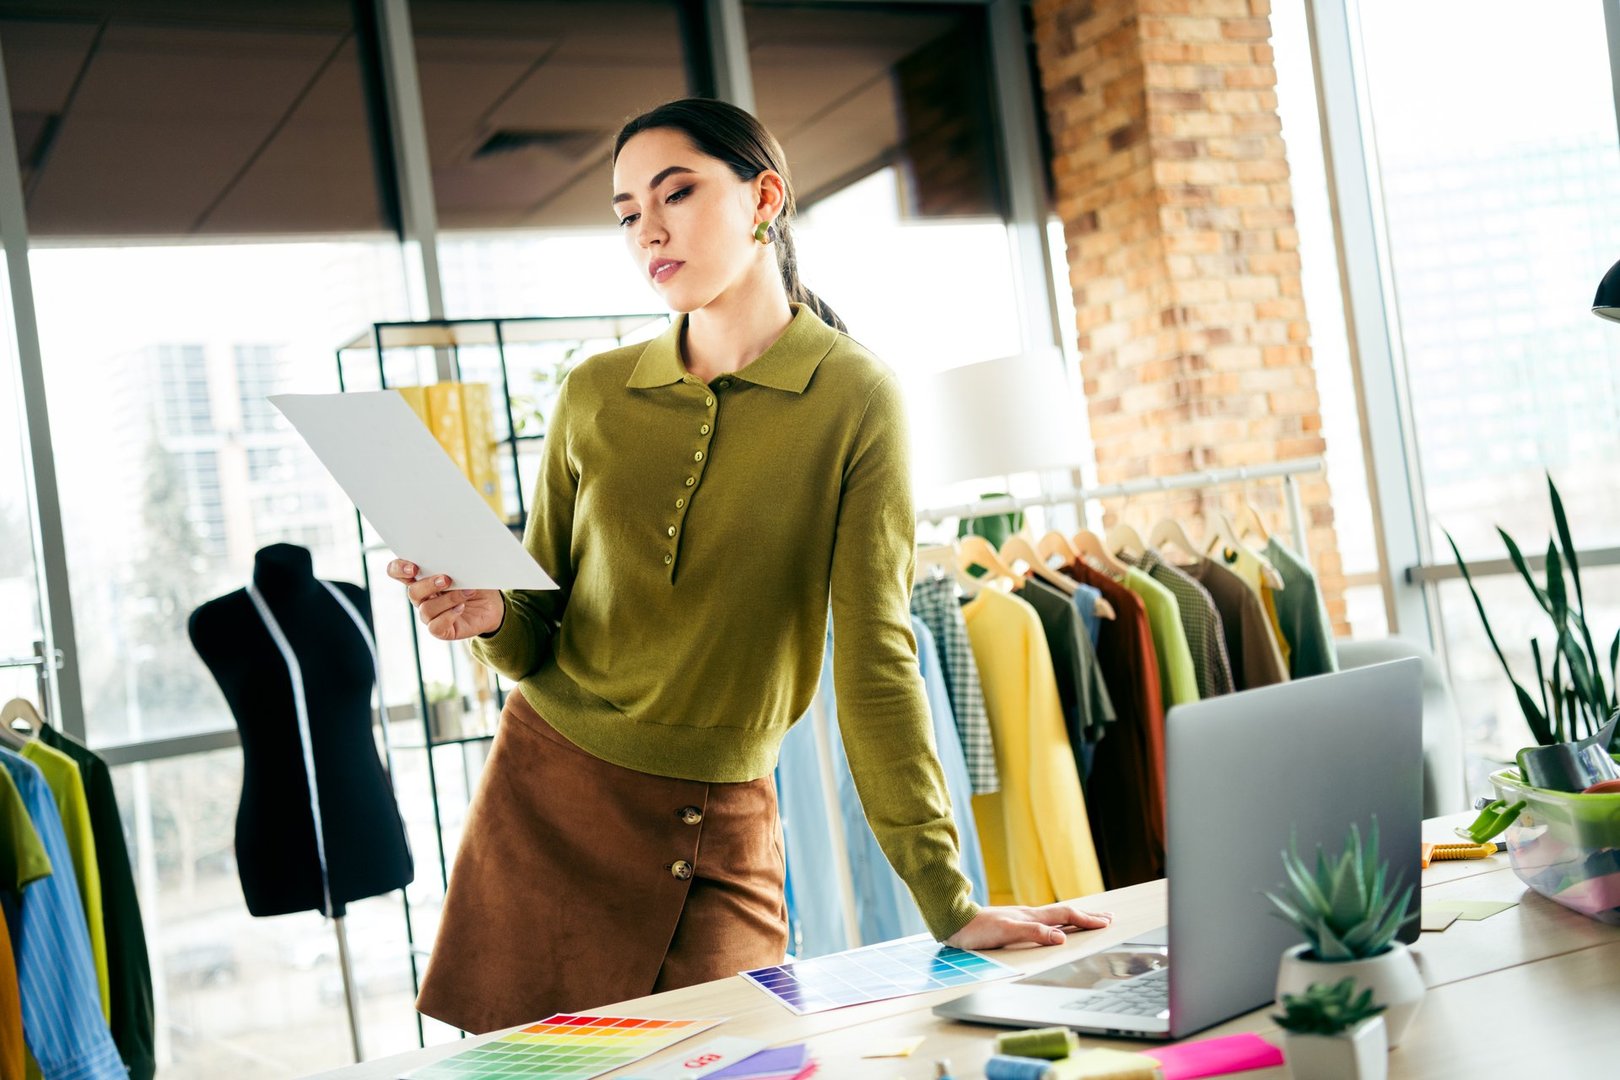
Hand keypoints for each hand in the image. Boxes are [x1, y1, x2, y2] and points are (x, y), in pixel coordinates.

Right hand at [386, 559, 504, 640]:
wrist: (492, 605)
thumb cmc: (475, 583)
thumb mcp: (466, 569)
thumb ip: (454, 564)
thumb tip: (453, 558)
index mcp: (421, 578)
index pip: (396, 571)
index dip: (399, 569)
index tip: (413, 567)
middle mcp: (422, 598)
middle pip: (412, 592)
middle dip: (429, 584)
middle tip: (447, 579)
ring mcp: (430, 615)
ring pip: (426, 609)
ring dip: (448, 599)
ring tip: (468, 592)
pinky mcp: (440, 630)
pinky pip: (435, 626)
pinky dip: (449, 615)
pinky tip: (461, 607)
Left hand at [945, 902, 1112, 949]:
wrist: (955, 922)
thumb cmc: (979, 929)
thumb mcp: (1008, 932)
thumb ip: (1034, 933)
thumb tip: (1062, 938)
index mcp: (1032, 916)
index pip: (1066, 916)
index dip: (1086, 920)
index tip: (1106, 922)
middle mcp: (1029, 915)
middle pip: (1064, 913)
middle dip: (1087, 916)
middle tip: (1107, 918)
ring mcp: (1022, 918)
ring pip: (1055, 916)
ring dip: (1074, 918)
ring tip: (1088, 920)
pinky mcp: (1013, 924)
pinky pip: (1044, 922)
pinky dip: (1058, 923)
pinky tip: (1054, 927)